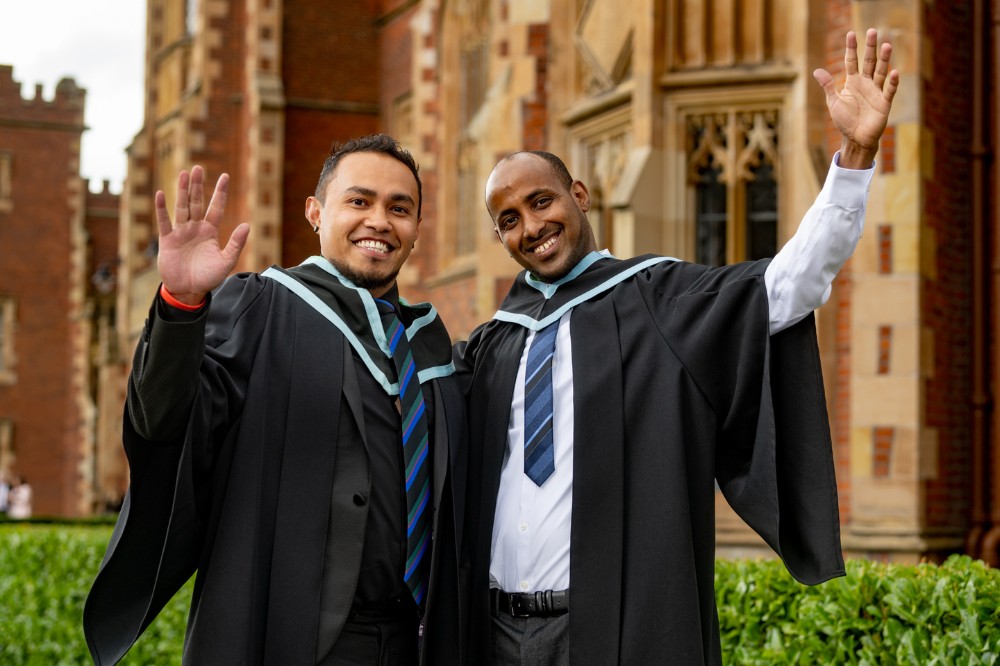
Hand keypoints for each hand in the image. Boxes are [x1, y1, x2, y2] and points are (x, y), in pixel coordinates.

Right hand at [155, 166, 249, 304]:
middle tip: (198, 168)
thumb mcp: (226, 261)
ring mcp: (181, 232)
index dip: (220, 192)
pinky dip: (162, 209)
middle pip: (197, 203)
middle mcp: (195, 228)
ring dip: (182, 191)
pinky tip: (161, 194)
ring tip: (184, 174)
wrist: (189, 290)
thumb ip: (235, 243)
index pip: (216, 208)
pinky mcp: (168, 240)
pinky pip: (164, 222)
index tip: (225, 176)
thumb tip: (248, 225)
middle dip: (198, 186)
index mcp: (210, 231)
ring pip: (182, 207)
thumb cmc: (209, 277)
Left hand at [814, 29, 899, 168]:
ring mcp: (876, 92)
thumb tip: (816, 71)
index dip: (852, 48)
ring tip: (887, 45)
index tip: (851, 34)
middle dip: (870, 47)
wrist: (856, 139)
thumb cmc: (844, 121)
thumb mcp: (834, 102)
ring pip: (881, 72)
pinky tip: (893, 72)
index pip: (852, 61)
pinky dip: (892, 82)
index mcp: (853, 82)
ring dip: (884, 59)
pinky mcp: (884, 103)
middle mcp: (866, 84)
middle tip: (872, 31)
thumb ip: (828, 86)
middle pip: (869, 62)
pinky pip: (889, 91)